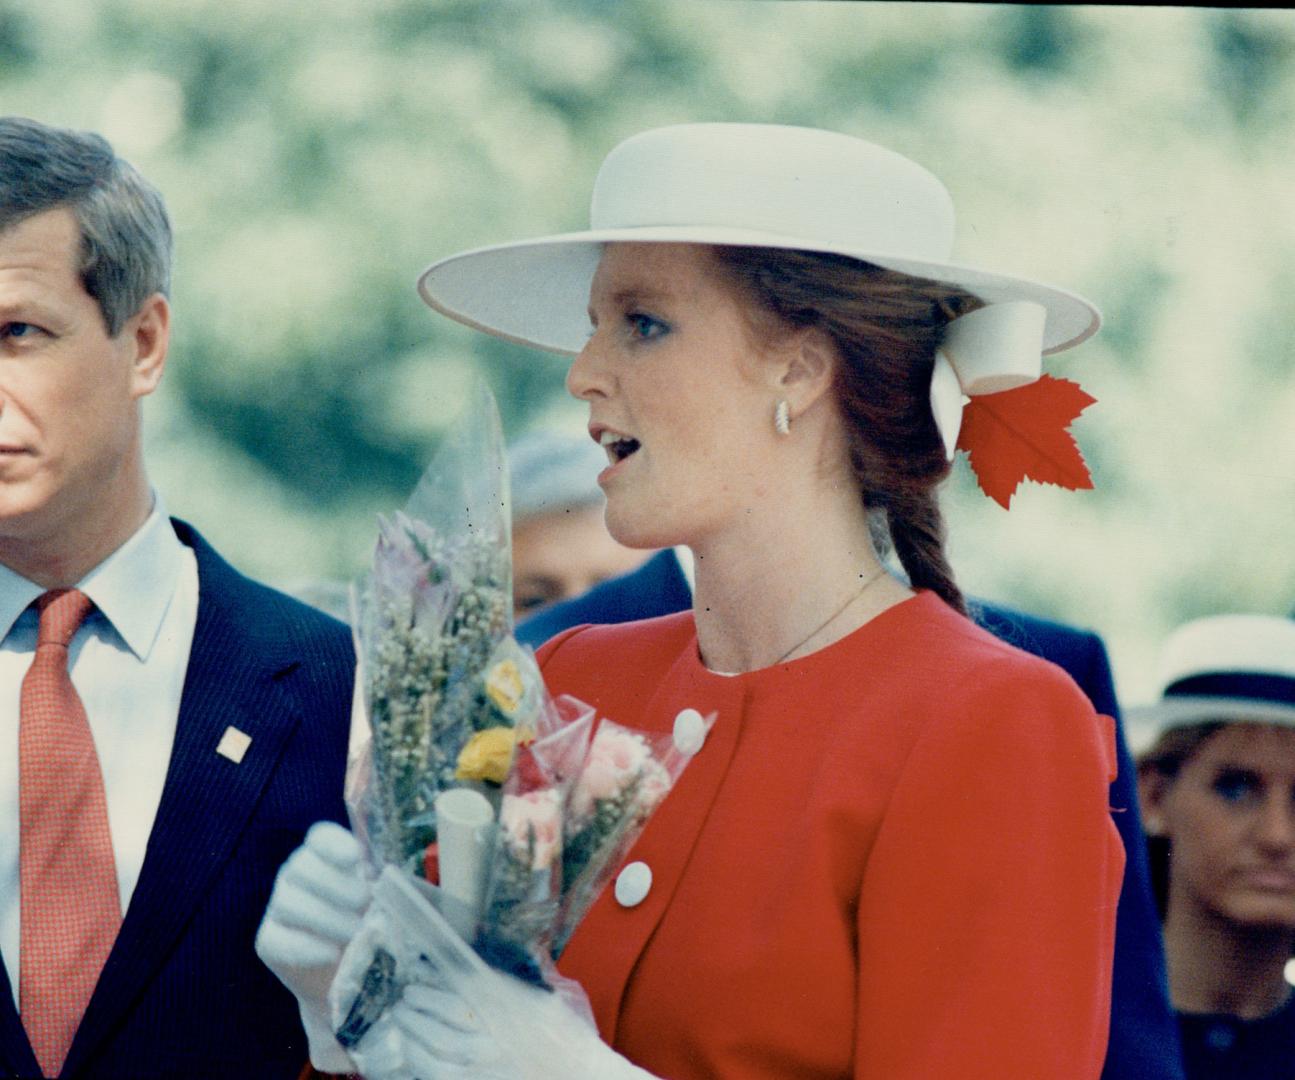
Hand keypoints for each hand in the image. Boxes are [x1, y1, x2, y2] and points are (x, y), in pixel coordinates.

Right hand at [256, 821, 370, 1070]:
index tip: (355, 859)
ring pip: (289, 902)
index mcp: (327, 855)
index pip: (320, 837)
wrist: (350, 975)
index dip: (334, 845)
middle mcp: (298, 873)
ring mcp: (279, 905)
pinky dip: (306, 948)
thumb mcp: (386, 898)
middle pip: (303, 866)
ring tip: (354, 933)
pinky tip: (331, 955)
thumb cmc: (373, 923)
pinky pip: (277, 939)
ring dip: (325, 918)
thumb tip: (403, 875)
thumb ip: (391, 882)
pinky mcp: (268, 940)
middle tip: (364, 904)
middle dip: (336, 886)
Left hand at [337, 868, 654, 1079]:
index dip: (434, 973)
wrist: (585, 1078)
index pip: (461, 981)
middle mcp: (493, 1031)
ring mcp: (483, 1064)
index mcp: (510, 1003)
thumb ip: (512, 981)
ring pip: (434, 1047)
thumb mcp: (546, 998)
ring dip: (412, 1031)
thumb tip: (480, 960)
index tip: (420, 967)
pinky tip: (413, 1055)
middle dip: (417, 1002)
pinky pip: (438, 1076)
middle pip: (442, 1012)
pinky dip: (421, 1064)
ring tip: (402, 1019)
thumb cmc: (567, 1037)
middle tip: (405, 995)